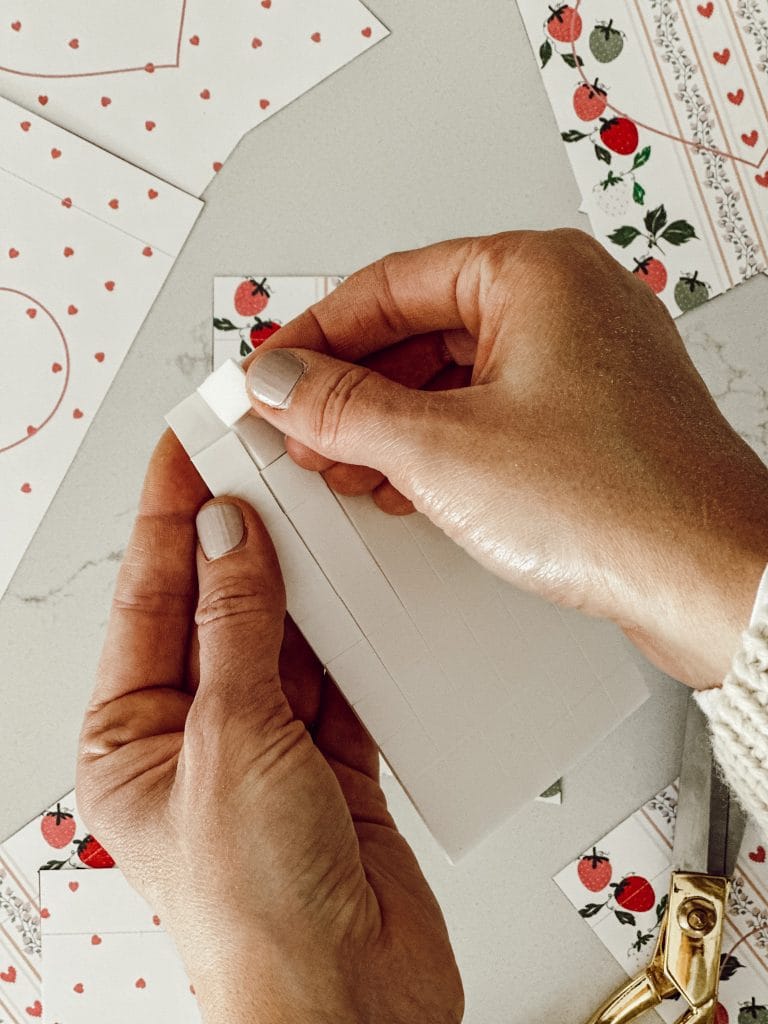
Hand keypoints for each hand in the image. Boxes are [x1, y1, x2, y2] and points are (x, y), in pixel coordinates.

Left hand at [77, 431, 462, 1023]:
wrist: (351, 1006)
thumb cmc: (255, 917)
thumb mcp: (232, 745)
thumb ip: (238, 632)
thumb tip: (228, 539)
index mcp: (131, 740)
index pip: (150, 601)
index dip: (169, 518)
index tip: (189, 451)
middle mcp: (195, 740)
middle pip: (218, 611)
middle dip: (239, 540)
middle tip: (259, 464)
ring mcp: (266, 749)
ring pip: (284, 638)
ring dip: (302, 583)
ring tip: (312, 514)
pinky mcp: (330, 764)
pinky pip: (338, 678)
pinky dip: (350, 637)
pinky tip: (355, 595)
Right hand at [243, 230, 767, 688]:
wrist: (710, 582)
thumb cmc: (622, 503)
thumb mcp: (444, 449)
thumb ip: (344, 407)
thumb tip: (282, 379)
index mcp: (535, 272)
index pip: (387, 285)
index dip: (314, 334)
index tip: (268, 371)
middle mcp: (564, 306)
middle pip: (419, 329)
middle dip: (350, 387)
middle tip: (298, 426)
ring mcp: (580, 365)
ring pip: (452, 377)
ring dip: (388, 423)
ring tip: (341, 462)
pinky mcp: (587, 422)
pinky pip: (489, 415)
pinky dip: (437, 446)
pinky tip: (402, 482)